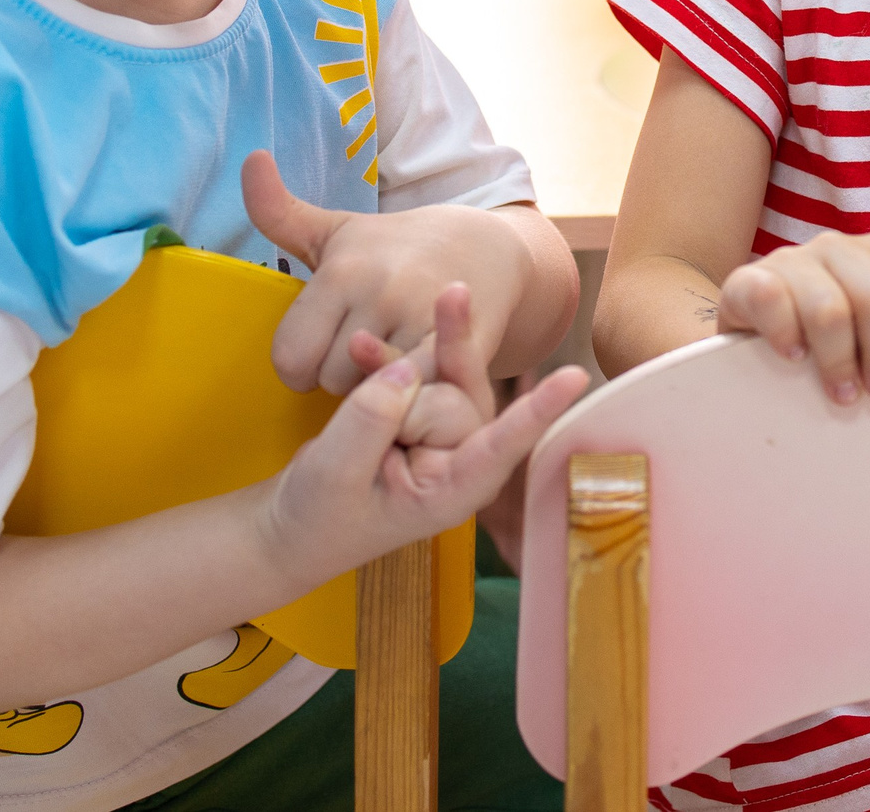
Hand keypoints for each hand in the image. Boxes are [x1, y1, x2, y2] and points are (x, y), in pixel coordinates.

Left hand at [245, 152, 526, 394]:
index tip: (327, 347)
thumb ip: (279, 210)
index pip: (289, 357)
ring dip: (379, 390)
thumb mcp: (337, 230)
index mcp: (342, 270)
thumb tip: (250, 158)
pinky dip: (414, 398)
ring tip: (392, 363)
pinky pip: (415, 399)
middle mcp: (380, 292)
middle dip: (342, 378)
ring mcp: (423, 321)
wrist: (489, 249)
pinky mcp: (460, 346)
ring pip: (370, 396)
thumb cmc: (398, 247)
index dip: (303, 363)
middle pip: (328, 381)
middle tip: (365, 354)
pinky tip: (420, 379)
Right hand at [259, 283, 587, 577]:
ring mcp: (443, 433)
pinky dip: (389, 358)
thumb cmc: (316, 518)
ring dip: (400, 359)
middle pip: (460, 396)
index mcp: (454, 492)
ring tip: (356, 354)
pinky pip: (420, 369)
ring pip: (441, 374)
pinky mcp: (422, 411)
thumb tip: (408, 370)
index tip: (577, 377)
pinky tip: (359, 346)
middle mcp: (461, 459)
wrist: (292, 522)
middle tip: (358, 436)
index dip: (537, 411)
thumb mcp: (334, 474)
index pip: (502, 445)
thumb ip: (370, 422)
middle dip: (407, 396)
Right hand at [717, 230, 869, 402]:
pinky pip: (774, 302)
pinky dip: (787, 338)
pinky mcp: (750, 280)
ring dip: (841, 362)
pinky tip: (794, 360)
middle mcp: (839, 248)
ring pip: (831, 308)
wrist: (752, 324)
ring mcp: (793, 261)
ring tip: (844, 393)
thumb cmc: (835, 330)